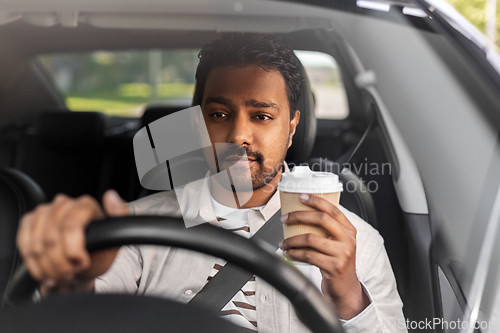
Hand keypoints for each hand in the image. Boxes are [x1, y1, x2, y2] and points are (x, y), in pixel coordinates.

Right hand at [16, 189, 128, 294]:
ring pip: (36, 245)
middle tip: (72, 274)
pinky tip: (46, 272)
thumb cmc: (99, 253)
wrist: (82, 266)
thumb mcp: (116, 238)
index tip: (82, 264)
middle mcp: (64, 203)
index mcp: (85, 204)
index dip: (73, 251)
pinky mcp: (29, 221)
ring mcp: (44, 211)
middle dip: (61, 264)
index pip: (70, 226)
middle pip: (51, 238)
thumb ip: (119, 216)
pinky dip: (34, 264)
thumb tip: (111, 195)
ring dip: (48, 267)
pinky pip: (24, 245)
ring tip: (61, 276)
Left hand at [280, 193, 369, 319]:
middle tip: (285, 218)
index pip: (333, 209)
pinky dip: (294, 253)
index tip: (301, 197)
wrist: (345, 286)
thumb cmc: (337, 261)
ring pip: (311, 238)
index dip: (316, 201)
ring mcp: (342, 253)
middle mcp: (348, 239)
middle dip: (299, 216)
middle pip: (321, 219)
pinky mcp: (333, 266)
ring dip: (292, 239)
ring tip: (283, 242)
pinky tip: (288, 253)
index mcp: (349, 229)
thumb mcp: (338, 242)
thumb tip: (301, 214)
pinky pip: (308, 255)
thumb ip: (328, 229)